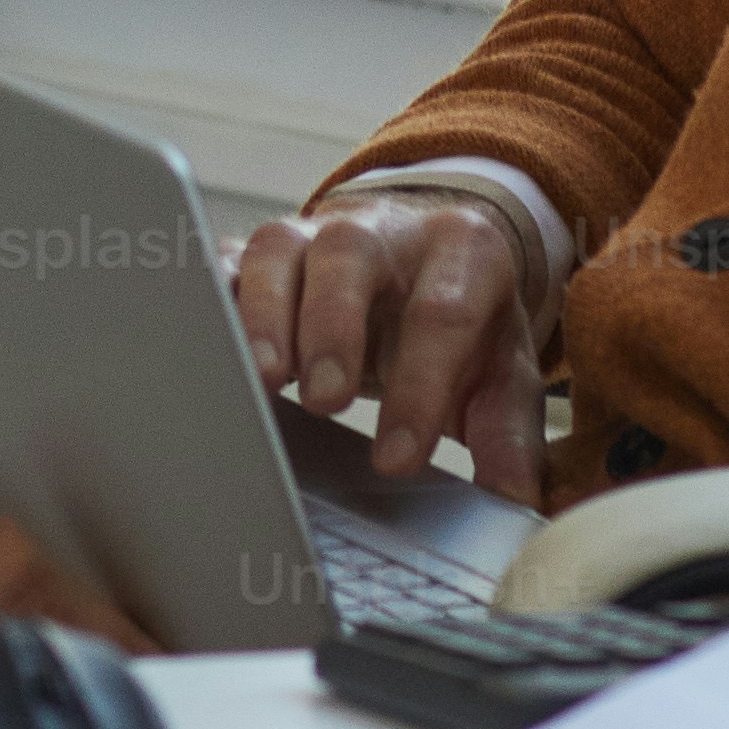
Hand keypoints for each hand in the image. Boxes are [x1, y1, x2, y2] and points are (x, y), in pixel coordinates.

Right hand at [231, 188, 555, 508]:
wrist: (425, 263)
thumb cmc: (463, 325)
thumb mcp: (501, 373)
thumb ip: (510, 433)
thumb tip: (515, 498)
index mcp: (462, 250)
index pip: (443, 311)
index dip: (421, 387)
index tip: (398, 460)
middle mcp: (384, 230)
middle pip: (352, 255)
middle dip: (335, 327)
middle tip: (328, 402)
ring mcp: (314, 233)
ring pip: (279, 249)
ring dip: (266, 315)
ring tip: (266, 381)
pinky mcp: (262, 253)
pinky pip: (226, 261)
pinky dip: (215, 303)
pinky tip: (213, 354)